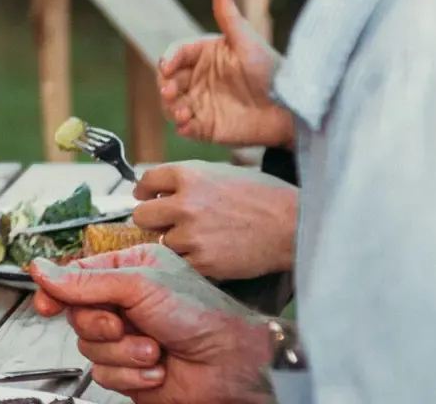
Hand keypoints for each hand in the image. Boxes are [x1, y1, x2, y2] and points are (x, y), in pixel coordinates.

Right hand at [30, 244, 272, 401]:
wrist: (232, 365)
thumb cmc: (202, 315)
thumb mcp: (140, 284)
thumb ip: (87, 280)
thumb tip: (42, 271)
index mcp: (128, 270)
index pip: (76, 277)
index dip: (56, 291)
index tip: (45, 304)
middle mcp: (126, 304)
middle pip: (78, 315)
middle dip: (100, 325)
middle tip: (121, 325)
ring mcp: (127, 339)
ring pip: (88, 347)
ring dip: (122, 352)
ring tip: (153, 349)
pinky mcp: (130, 371)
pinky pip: (104, 374)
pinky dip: (130, 375)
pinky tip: (157, 368)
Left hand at [131, 162, 296, 279]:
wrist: (293, 226)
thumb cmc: (265, 196)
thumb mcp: (222, 173)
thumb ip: (190, 180)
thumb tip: (163, 190)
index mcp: (188, 175)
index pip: (146, 181)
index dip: (145, 191)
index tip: (146, 197)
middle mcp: (184, 204)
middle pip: (142, 215)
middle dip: (152, 220)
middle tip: (166, 223)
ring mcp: (192, 235)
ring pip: (162, 242)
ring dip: (176, 242)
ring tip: (201, 239)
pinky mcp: (203, 262)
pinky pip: (181, 263)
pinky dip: (190, 261)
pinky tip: (209, 253)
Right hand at [158, 0, 292, 147]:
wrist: (291, 108)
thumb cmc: (271, 70)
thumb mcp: (247, 42)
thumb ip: (228, 16)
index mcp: (205, 56)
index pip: (178, 54)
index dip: (170, 58)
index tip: (167, 65)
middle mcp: (199, 78)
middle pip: (169, 79)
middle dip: (165, 84)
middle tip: (170, 90)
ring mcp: (201, 102)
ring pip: (172, 103)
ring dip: (170, 106)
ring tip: (181, 110)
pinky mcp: (206, 126)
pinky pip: (185, 126)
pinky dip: (181, 125)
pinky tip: (186, 123)